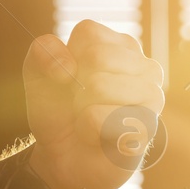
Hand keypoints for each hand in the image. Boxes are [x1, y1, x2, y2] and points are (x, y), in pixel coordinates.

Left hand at [22, 20, 164, 188]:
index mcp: (120, 46)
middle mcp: (144, 67)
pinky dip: (86, 129)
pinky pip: (102, 119)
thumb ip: (42, 52)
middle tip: (80, 102)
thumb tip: (67, 64)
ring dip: (80, 106)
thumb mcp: (37, 75)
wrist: (61, 156)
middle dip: (74, 83)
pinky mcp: (148, 129)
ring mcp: (152, 98)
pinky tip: (96, 136)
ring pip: (100, 85)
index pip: (88, 32)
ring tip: (88, 117)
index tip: (67, 76)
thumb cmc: (57, 110)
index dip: (65, 56)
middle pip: (96, 56)